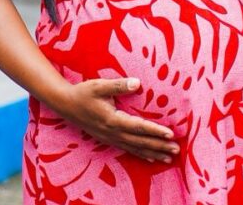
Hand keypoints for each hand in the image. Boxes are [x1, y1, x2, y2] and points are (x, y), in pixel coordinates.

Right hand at [54, 77, 179, 162]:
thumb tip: (137, 83)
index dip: (155, 131)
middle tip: (176, 149)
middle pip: (140, 141)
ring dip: (153, 153)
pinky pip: (128, 149)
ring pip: (135, 148)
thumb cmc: (83, 93)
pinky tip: (152, 159)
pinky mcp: (108, 139)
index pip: (138, 127)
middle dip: (159, 146)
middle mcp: (112, 132)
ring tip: (169, 157)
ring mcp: (110, 138)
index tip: (170, 134)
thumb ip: (119, 85)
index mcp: (112, 119)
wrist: (66, 105)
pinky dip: (141, 154)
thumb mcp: (99, 85)